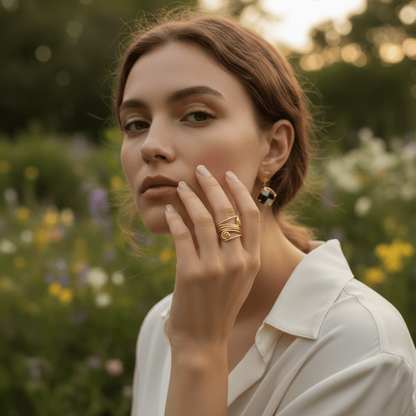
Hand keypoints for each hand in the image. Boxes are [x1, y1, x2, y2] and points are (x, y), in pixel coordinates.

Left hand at [164, 165, 260, 352]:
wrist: (203, 342)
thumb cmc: (220, 307)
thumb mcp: (240, 279)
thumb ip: (239, 251)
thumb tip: (226, 218)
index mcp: (252, 260)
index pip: (250, 214)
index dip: (240, 190)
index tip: (229, 175)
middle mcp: (237, 261)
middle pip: (227, 210)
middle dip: (213, 185)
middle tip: (201, 170)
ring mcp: (214, 267)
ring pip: (203, 218)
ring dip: (191, 197)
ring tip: (182, 186)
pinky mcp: (190, 273)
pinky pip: (182, 235)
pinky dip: (175, 218)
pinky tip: (170, 210)